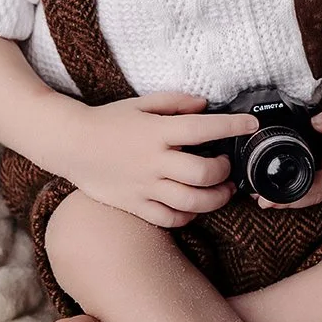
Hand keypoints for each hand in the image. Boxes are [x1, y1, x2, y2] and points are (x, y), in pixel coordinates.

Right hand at [49, 91, 260, 228]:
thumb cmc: (107, 120)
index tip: (251, 123)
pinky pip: (168, 219)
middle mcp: (153, 161)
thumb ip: (175, 102)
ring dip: (215, 199)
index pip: (203, 128)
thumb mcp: (141, 103)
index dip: (232, 126)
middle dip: (224, 171)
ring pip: (191, 202)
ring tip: (222, 191)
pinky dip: (187, 217)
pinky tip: (193, 208)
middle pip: (202, 173)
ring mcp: (144, 186)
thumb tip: (205, 106)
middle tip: (227, 166)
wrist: (70, 144)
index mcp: (156, 132)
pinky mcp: (134, 205)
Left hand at [256, 100, 321, 209]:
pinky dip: (304, 192)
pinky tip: (285, 189)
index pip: (321, 182)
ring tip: (263, 197)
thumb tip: (313, 122)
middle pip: (315, 195)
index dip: (296, 192)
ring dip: (292, 199)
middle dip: (287, 202)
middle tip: (258, 201)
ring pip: (318, 195)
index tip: (272, 196)